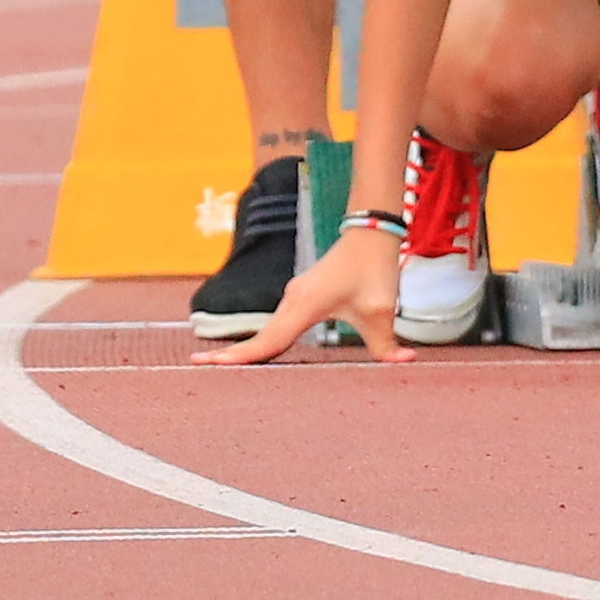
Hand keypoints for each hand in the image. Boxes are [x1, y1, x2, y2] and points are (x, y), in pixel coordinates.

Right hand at [193, 220, 408, 365]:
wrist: (369, 232)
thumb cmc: (372, 268)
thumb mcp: (382, 309)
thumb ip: (386, 344)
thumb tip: (403, 362)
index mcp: (303, 306)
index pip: (267, 340)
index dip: (239, 357)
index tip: (206, 364)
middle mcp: (291, 301)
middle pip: (259, 337)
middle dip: (230, 354)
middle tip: (196, 366)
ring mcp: (295, 297)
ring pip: (269, 331)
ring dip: (250, 349)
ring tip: (223, 366)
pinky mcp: (303, 297)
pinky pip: (279, 324)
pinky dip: (266, 341)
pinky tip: (261, 353)